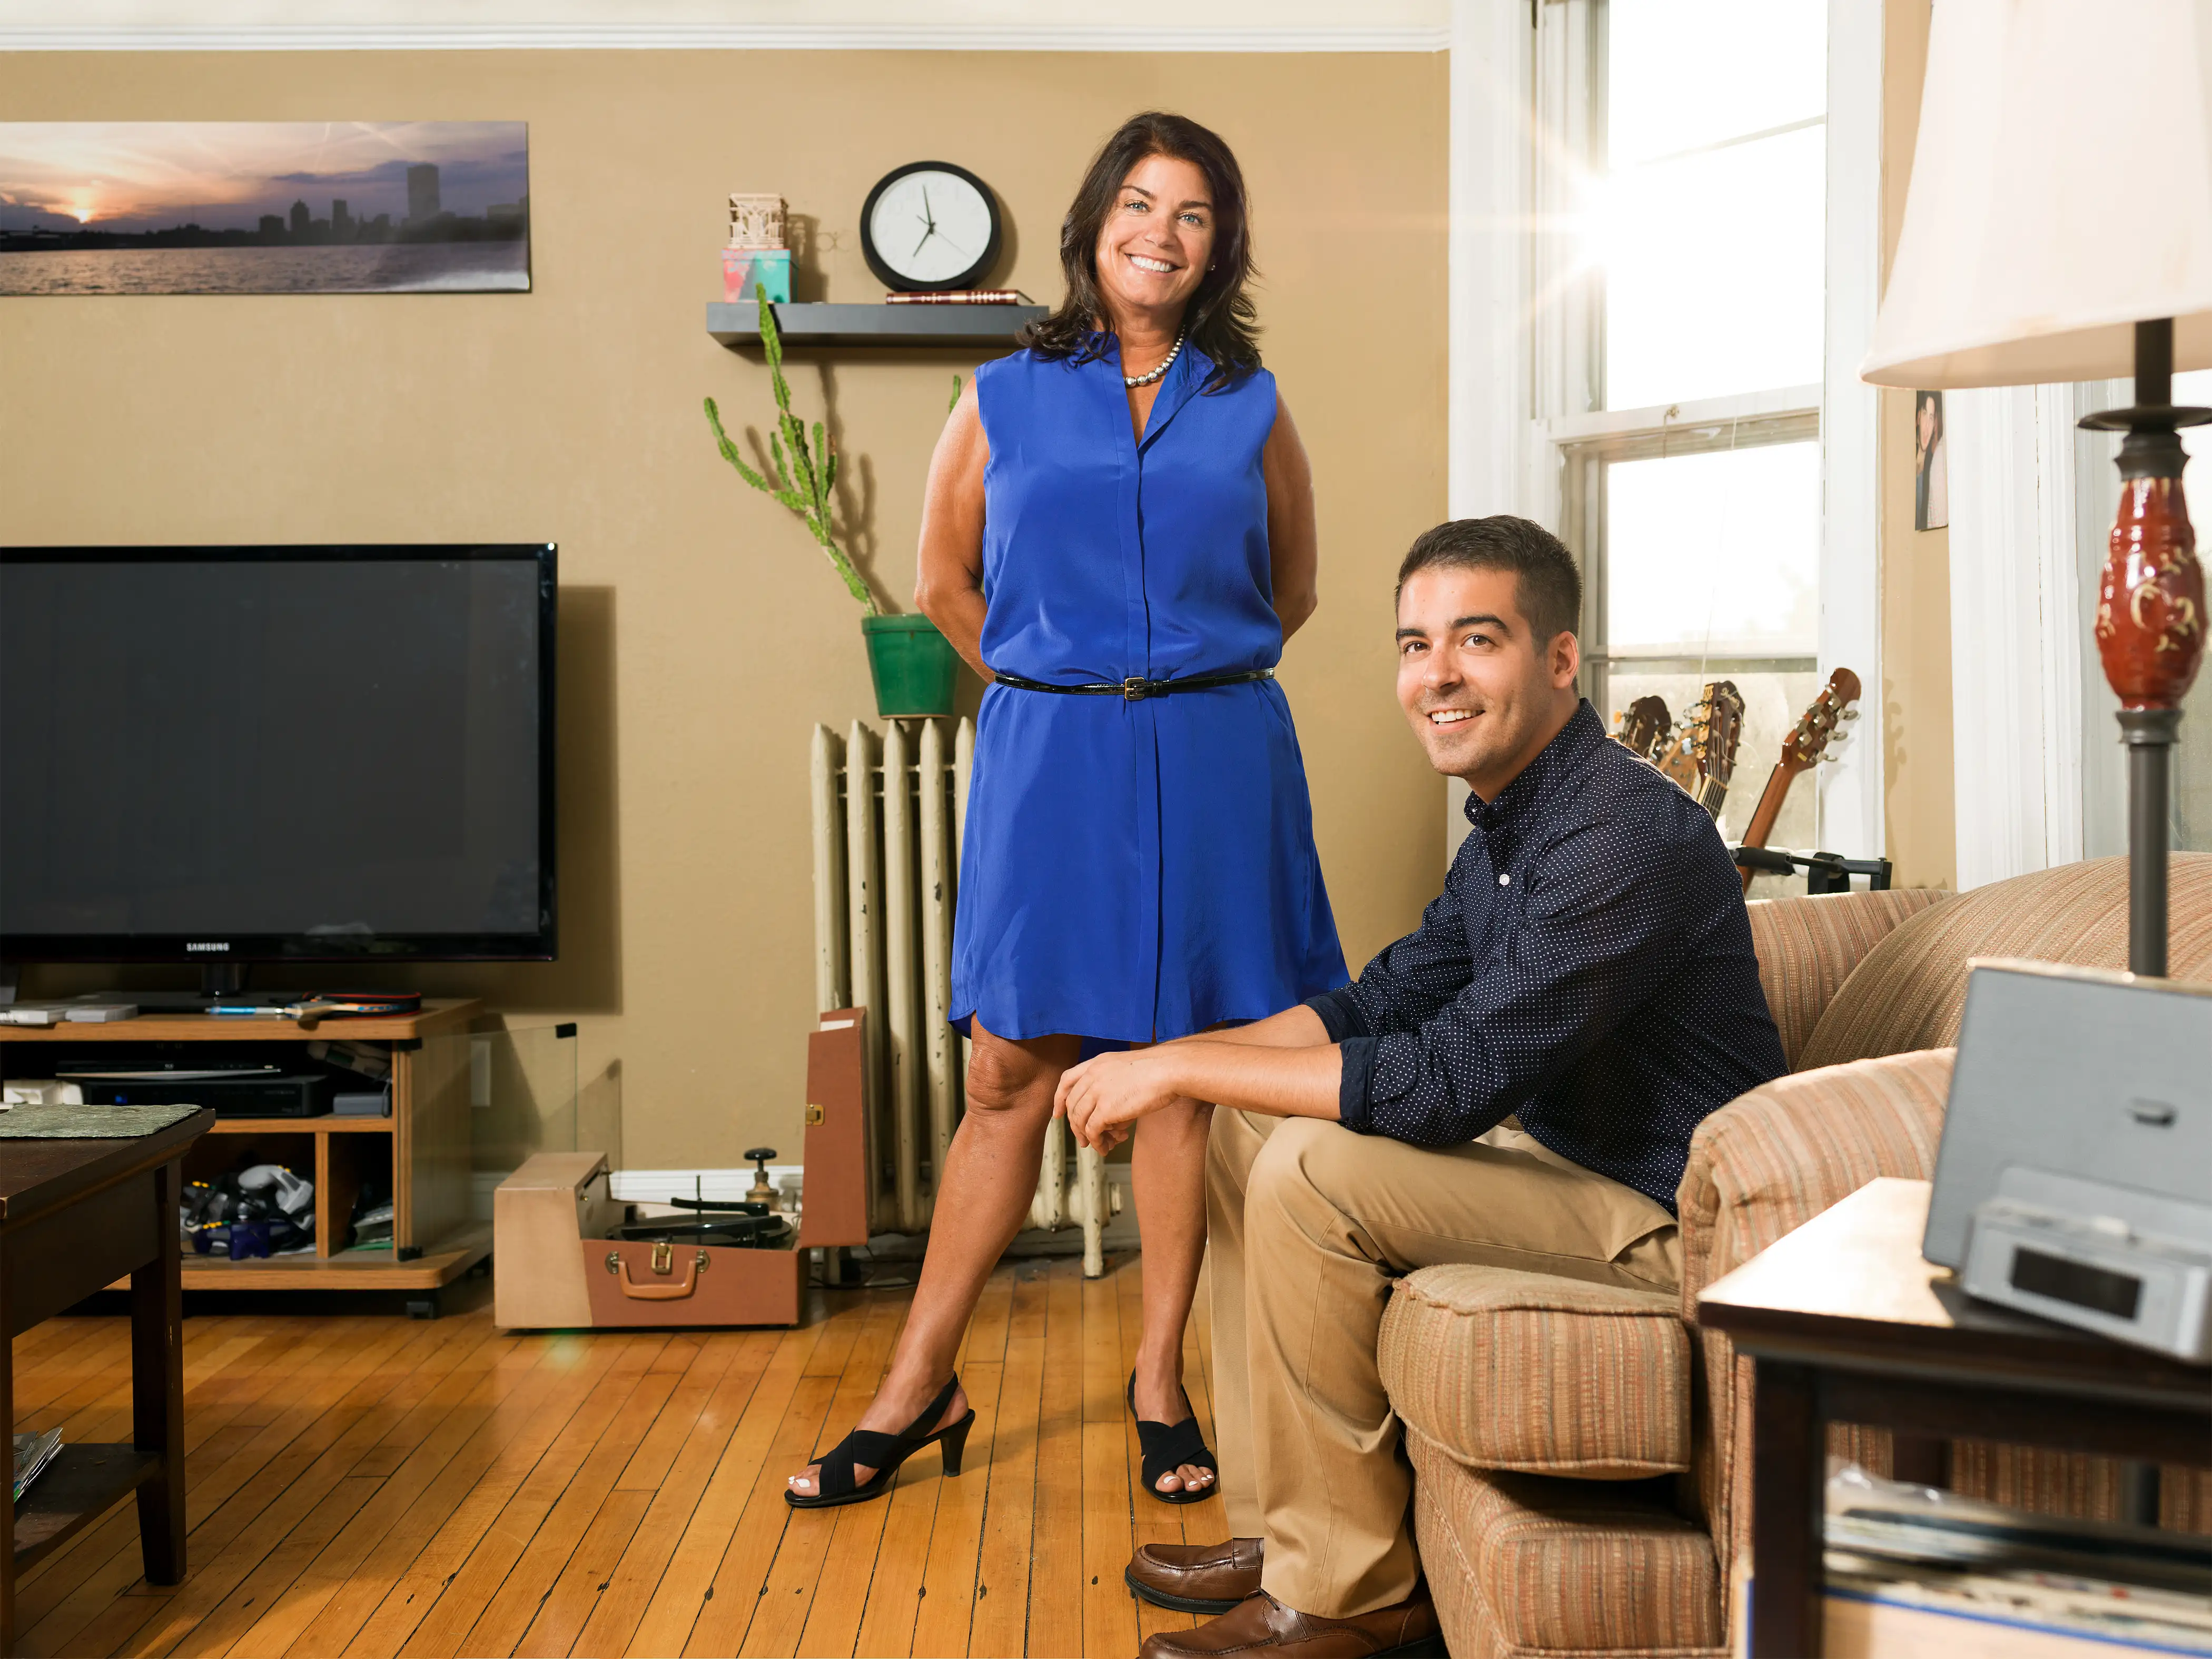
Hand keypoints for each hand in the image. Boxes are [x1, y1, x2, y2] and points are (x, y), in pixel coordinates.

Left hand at [1054, 1048, 1184, 1153]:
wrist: (1170, 1069)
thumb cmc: (1159, 1069)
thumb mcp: (1128, 1067)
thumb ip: (1114, 1081)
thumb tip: (1111, 1108)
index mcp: (1097, 1063)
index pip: (1067, 1080)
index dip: (1060, 1098)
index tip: (1059, 1113)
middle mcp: (1092, 1075)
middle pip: (1071, 1104)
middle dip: (1075, 1125)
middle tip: (1083, 1139)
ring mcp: (1097, 1092)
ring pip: (1079, 1120)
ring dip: (1086, 1136)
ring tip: (1098, 1146)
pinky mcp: (1106, 1109)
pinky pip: (1092, 1131)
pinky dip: (1097, 1142)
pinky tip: (1106, 1147)